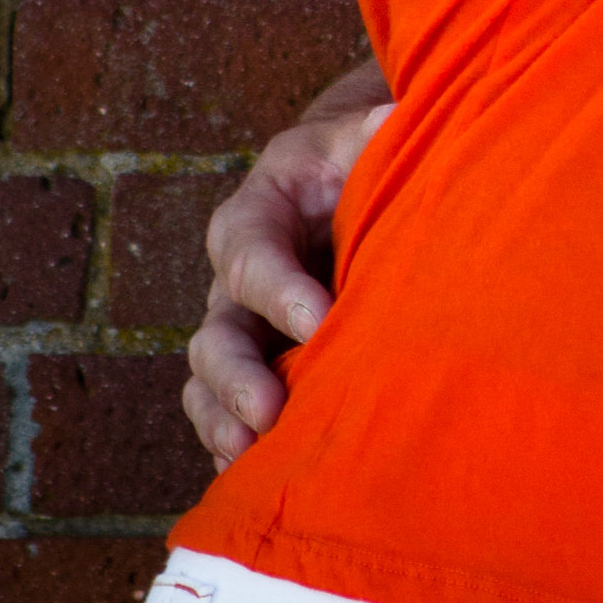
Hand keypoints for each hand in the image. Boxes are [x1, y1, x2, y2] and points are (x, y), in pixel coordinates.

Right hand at [181, 87, 389, 465]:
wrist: (347, 192)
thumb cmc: (355, 162)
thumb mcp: (357, 136)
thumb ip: (371, 132)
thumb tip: (393, 118)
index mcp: (255, 217)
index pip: (252, 253)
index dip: (279, 290)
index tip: (320, 320)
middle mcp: (235, 282)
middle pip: (216, 334)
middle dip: (239, 376)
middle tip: (271, 409)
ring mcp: (241, 333)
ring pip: (209, 384)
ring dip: (226, 423)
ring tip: (252, 459)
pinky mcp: (255, 372)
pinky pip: (226, 417)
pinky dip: (233, 448)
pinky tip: (255, 484)